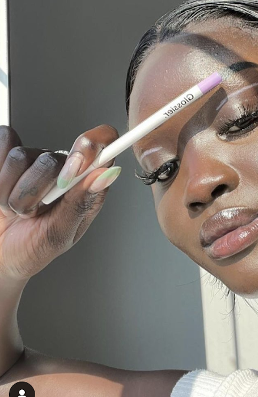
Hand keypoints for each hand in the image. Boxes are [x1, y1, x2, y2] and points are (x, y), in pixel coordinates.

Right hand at [0, 125, 119, 281]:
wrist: (0, 254)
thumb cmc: (33, 248)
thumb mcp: (60, 233)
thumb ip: (81, 202)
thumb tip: (107, 173)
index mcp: (85, 181)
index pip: (103, 142)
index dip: (90, 147)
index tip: (70, 174)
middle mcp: (62, 165)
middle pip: (49, 158)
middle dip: (33, 192)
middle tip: (31, 212)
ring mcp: (32, 159)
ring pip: (18, 156)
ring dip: (10, 191)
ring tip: (14, 208)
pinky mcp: (4, 157)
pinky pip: (1, 143)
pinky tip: (1, 192)